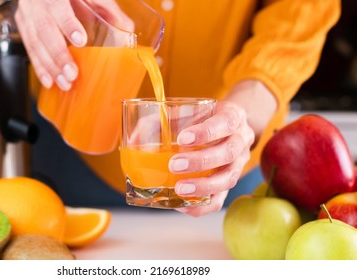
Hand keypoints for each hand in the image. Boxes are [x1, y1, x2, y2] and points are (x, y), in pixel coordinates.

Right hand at [15, 0, 132, 90]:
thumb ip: (106, 7)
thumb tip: (127, 29)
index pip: (59, 7)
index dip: (68, 24)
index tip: (80, 40)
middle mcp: (38, 2)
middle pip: (45, 30)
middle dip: (59, 55)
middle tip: (72, 73)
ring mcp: (28, 14)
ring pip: (35, 42)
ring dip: (50, 67)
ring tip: (64, 83)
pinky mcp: (24, 25)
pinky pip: (29, 49)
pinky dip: (39, 67)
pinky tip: (49, 81)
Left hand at [171, 80, 276, 216]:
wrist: (226, 126)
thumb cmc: (201, 118)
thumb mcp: (186, 111)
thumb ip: (159, 121)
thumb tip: (133, 139)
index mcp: (232, 116)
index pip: (226, 122)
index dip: (206, 132)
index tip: (183, 138)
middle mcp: (240, 140)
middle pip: (229, 153)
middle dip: (201, 161)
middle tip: (174, 165)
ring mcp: (238, 164)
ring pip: (229, 178)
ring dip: (203, 186)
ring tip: (179, 189)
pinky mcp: (229, 183)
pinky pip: (221, 199)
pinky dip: (202, 206)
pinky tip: (182, 205)